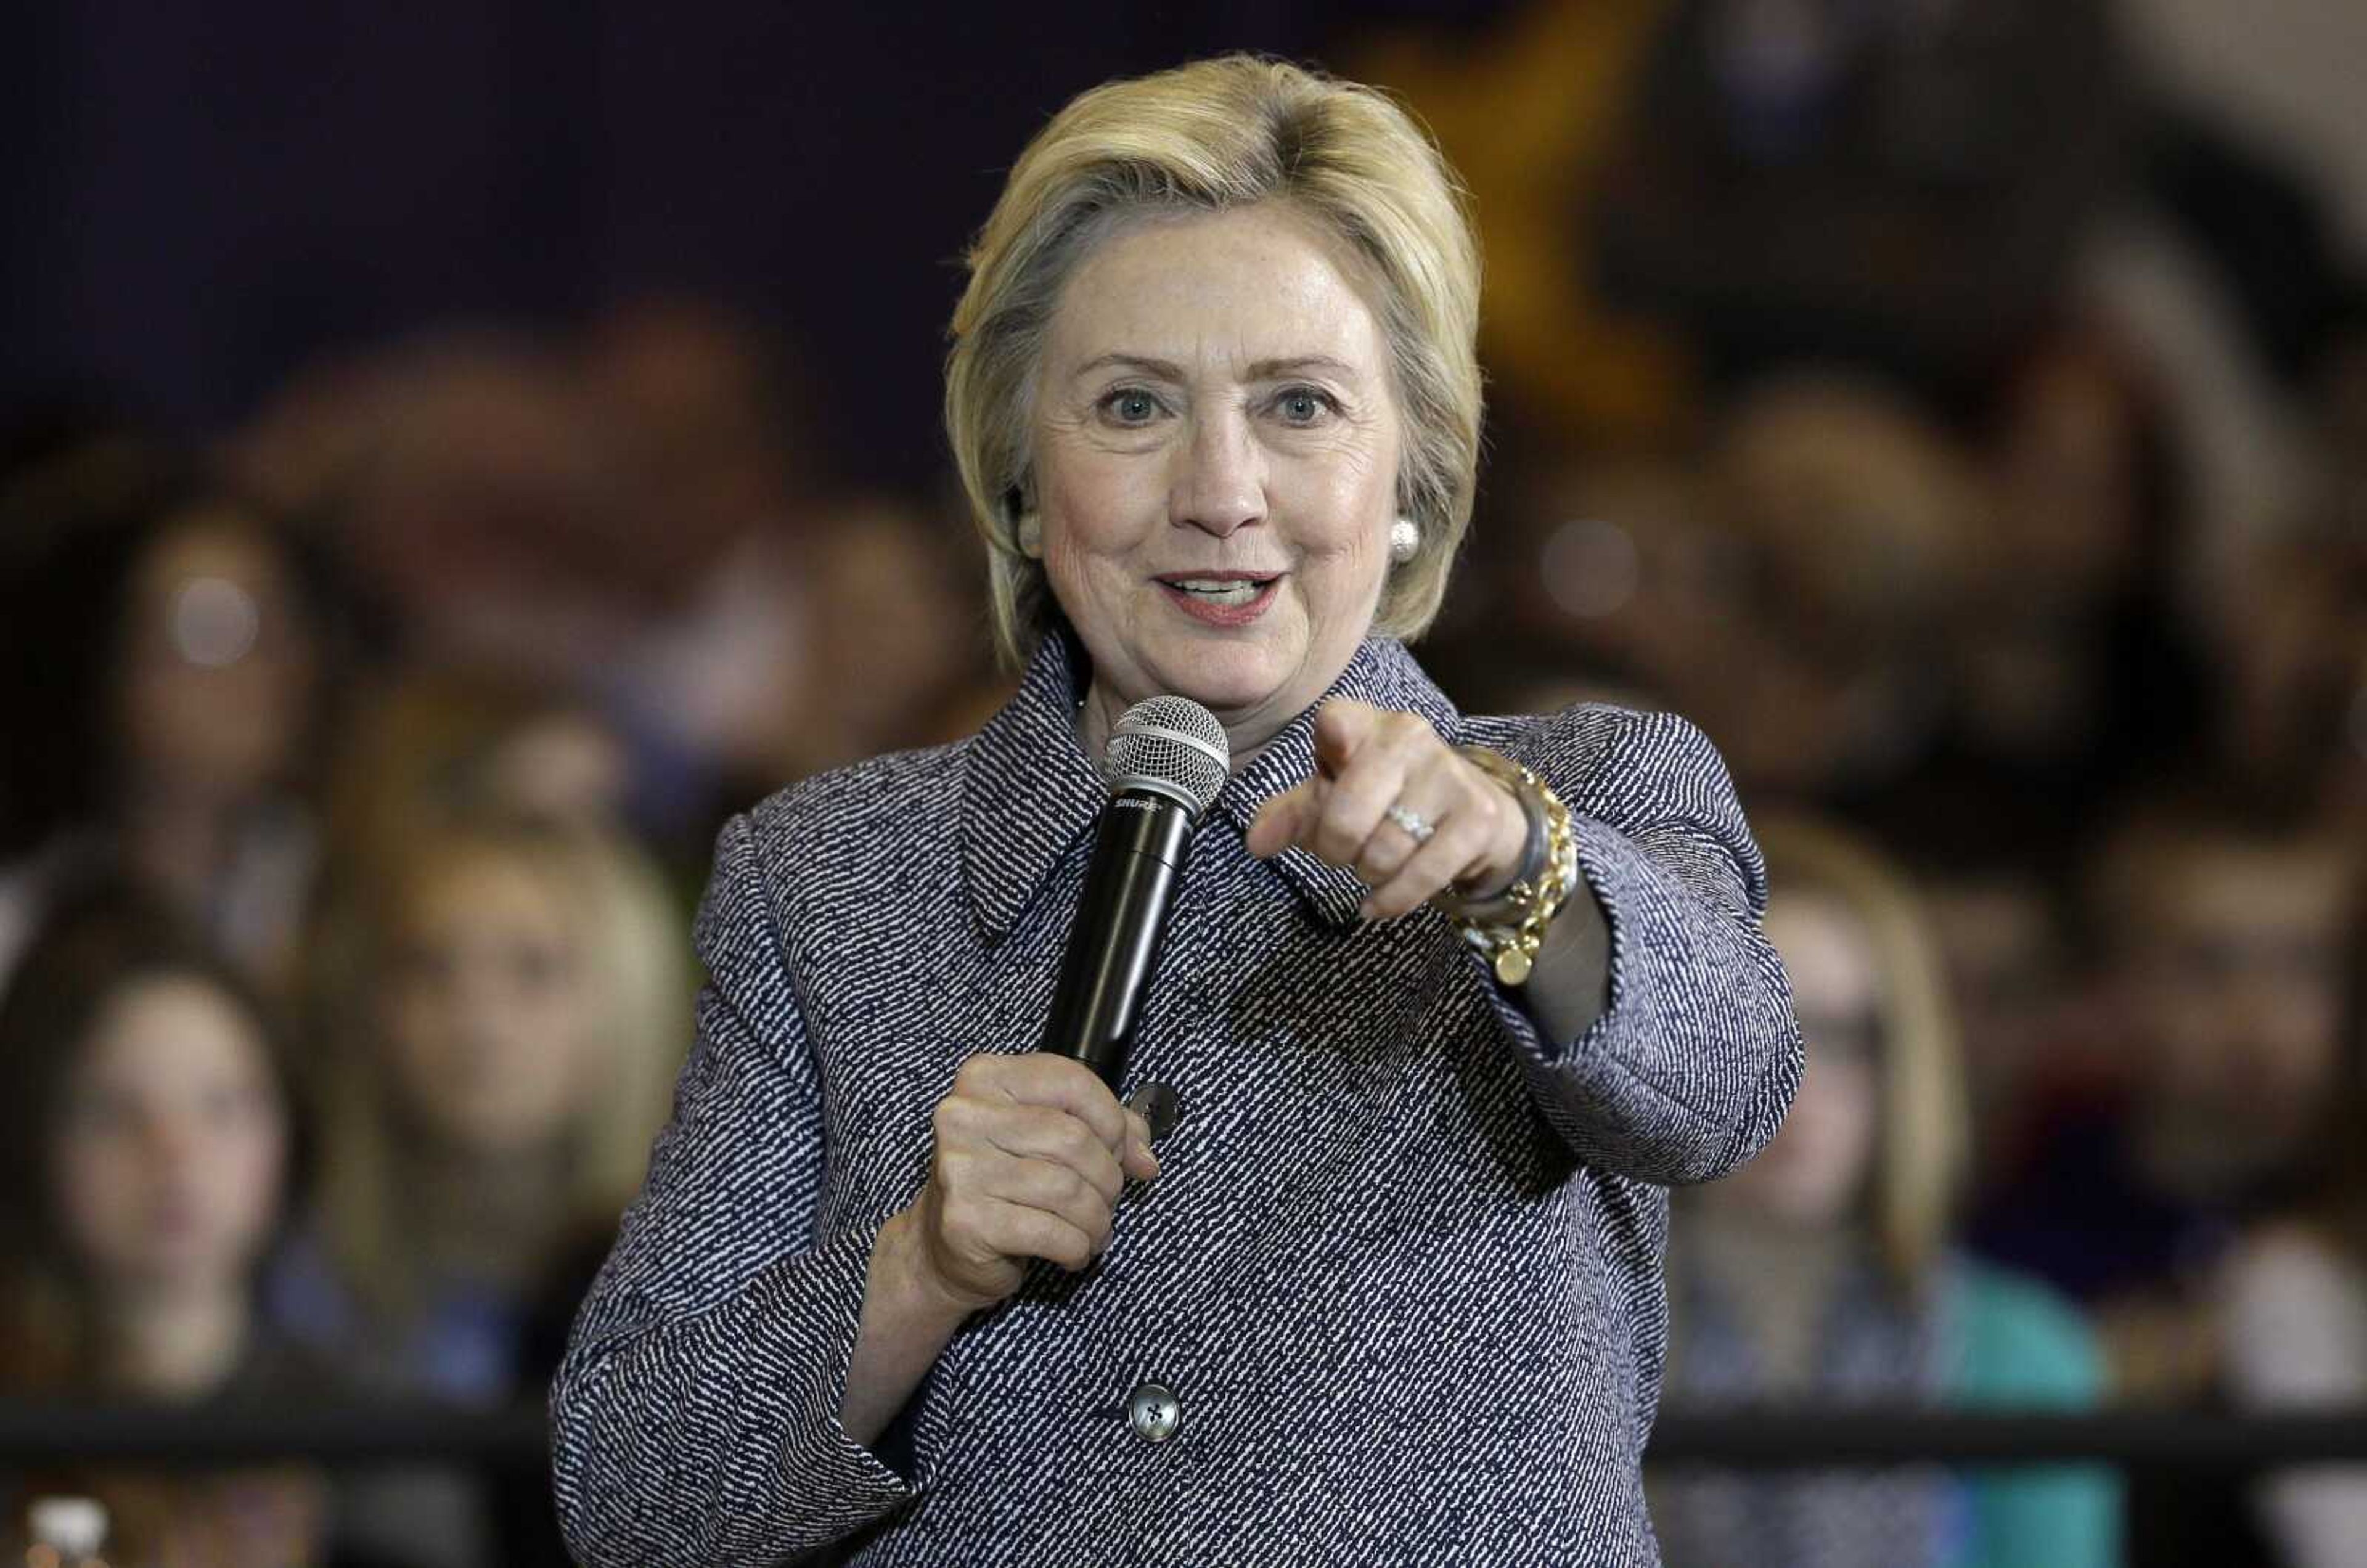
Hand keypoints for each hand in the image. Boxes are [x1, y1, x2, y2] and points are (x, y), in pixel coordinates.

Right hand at [897, 1053, 1160, 1314]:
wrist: (940, 1245)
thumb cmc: (1003, 1183)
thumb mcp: (1047, 1139)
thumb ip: (1103, 1131)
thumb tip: (1146, 1156)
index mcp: (985, 1079)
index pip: (1071, 1081)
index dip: (1112, 1120)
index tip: (1121, 1151)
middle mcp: (964, 1116)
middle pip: (1073, 1138)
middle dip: (1107, 1177)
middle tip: (1107, 1200)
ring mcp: (960, 1168)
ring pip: (1067, 1189)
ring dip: (1096, 1218)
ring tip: (1093, 1230)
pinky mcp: (966, 1220)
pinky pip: (1052, 1232)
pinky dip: (1077, 1247)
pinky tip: (1072, 1251)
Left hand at [1245, 698, 1526, 918]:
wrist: (1475, 815)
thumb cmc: (1388, 798)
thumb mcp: (1334, 797)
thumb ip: (1292, 815)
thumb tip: (1256, 843)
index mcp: (1365, 723)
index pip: (1336, 722)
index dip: (1329, 747)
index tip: (1330, 768)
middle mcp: (1410, 738)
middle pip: (1348, 813)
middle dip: (1335, 848)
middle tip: (1341, 854)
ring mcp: (1448, 776)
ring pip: (1384, 851)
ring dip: (1368, 874)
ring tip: (1372, 864)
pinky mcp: (1478, 817)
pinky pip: (1422, 875)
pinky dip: (1392, 900)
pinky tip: (1379, 903)